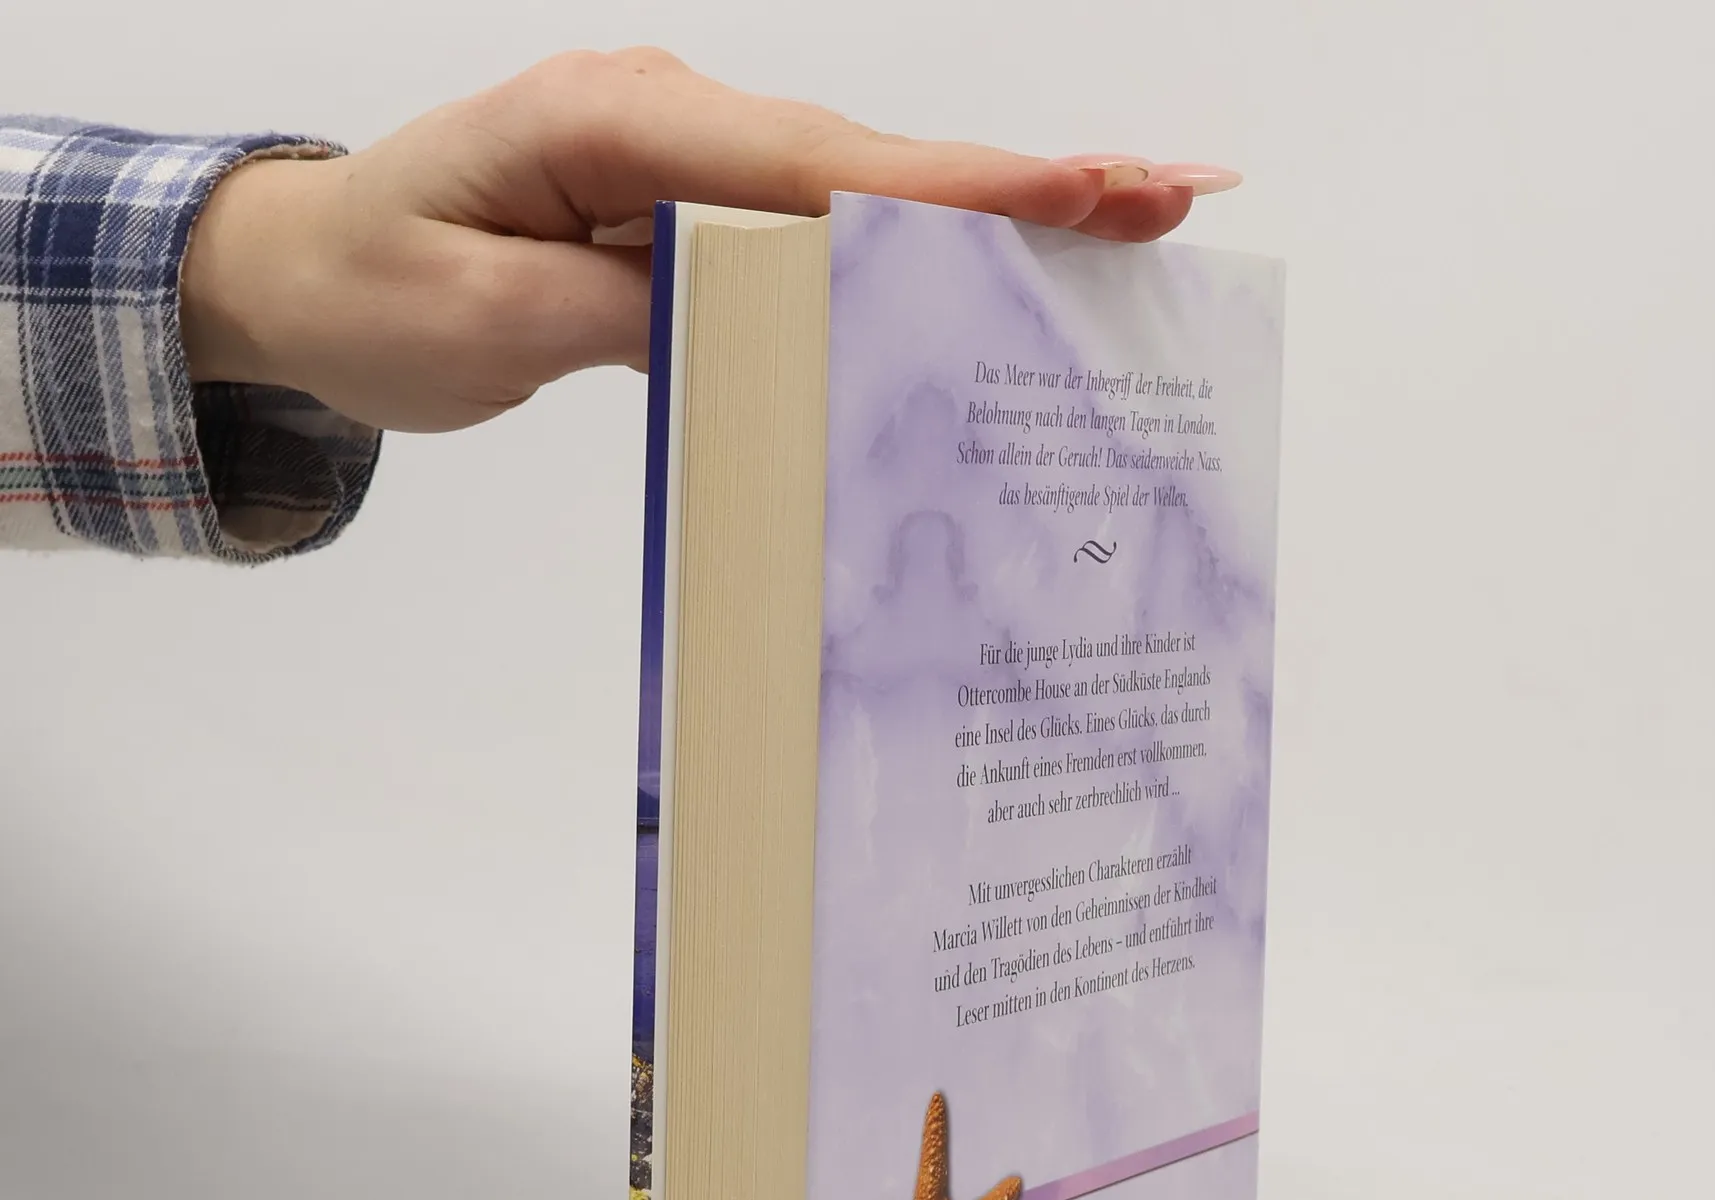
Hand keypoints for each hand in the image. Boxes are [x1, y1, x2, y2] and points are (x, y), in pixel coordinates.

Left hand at [180, 49, 1240, 432]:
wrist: (304, 277)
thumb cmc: (371, 291)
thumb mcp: (478, 318)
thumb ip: (621, 311)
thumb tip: (765, 316)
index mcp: (618, 127)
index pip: (817, 167)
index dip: (956, 192)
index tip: (1081, 195)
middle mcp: (673, 127)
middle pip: (872, 165)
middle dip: (1023, 187)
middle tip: (1172, 198)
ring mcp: (691, 168)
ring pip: (864, 199)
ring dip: (992, 219)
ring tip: (1129, 228)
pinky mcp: (695, 217)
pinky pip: (822, 239)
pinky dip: (916, 257)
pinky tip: (997, 277)